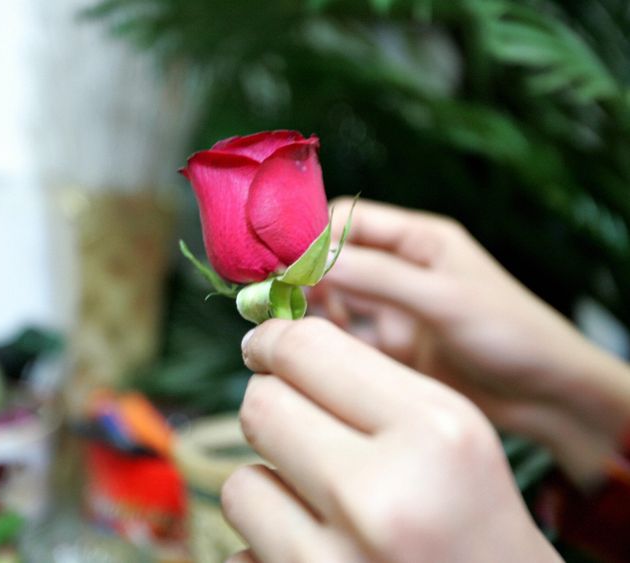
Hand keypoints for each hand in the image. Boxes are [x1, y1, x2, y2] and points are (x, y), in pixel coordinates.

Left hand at [224, 318, 559, 562]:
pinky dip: (266, 545)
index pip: (305, 350)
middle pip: (261, 408)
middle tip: (294, 421)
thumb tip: (274, 348)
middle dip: (271, 407)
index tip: (265, 347)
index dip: (274, 341)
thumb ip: (373, 387)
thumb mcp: (456, 438)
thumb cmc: (482, 530)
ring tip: (317, 503)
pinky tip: (317, 550)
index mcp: (434, 434)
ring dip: (269, 485)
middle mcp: (380, 497)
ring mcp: (334, 562)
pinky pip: (243, 550)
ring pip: (241, 485)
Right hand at [312, 198, 629, 481]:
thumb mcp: (444, 298)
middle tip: (276, 303)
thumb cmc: (510, 332)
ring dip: (312, 313)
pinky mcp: (392, 350)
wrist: (546, 396)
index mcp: (418, 240)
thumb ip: (378, 277)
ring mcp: (394, 311)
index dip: (311, 239)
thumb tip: (310, 262)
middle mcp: (400, 271)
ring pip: (335, 302)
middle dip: (304, 279)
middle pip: (334, 263)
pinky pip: (347, 340)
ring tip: (295, 331)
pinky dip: (328, 345)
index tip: (281, 266)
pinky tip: (316, 355)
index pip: (347, 223)